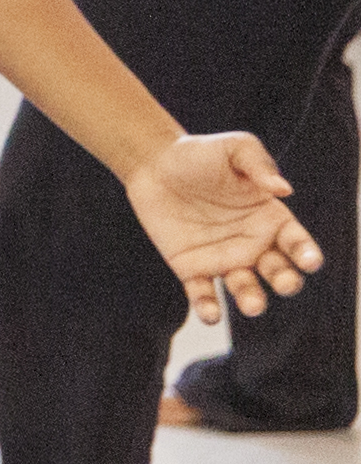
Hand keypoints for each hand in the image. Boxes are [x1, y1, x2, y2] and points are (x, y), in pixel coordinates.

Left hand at [129, 129, 321, 319]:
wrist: (153, 164)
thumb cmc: (201, 154)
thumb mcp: (234, 148)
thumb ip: (259, 165)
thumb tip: (283, 189)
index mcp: (271, 218)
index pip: (297, 242)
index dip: (307, 254)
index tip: (310, 262)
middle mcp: (253, 244)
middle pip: (277, 270)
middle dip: (285, 281)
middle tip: (284, 283)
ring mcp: (224, 259)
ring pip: (245, 288)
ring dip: (252, 299)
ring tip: (253, 306)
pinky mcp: (191, 268)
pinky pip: (203, 293)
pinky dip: (208, 307)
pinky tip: (211, 315)